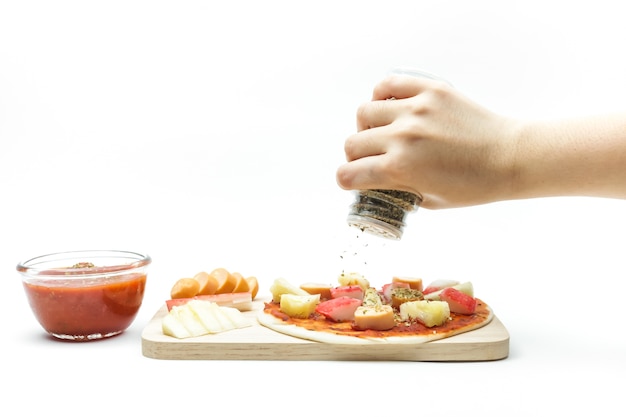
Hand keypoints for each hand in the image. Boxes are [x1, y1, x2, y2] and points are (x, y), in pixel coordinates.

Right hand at [336, 74, 521, 208]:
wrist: (510, 157)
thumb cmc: (474, 186)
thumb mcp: (430, 201)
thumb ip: (398, 189)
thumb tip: (379, 180)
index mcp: (400, 169)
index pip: (348, 174)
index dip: (347, 181)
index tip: (353, 180)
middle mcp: (402, 137)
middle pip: (352, 144)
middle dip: (355, 156)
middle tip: (370, 159)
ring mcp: (415, 110)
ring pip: (364, 112)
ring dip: (366, 127)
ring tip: (380, 131)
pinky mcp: (430, 91)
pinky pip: (388, 84)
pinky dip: (382, 96)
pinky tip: (390, 107)